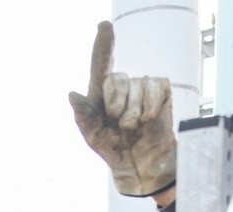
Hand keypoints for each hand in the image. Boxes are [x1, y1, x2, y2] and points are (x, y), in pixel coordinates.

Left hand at [67, 21, 176, 197]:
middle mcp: (121, 84)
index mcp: (100, 92)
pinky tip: (147, 120)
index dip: (103, 44)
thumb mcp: (92, 135)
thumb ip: (82, 115)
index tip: (104, 26)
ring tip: (133, 127)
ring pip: (136, 85)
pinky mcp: (160, 90)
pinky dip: (149, 106)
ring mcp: (141, 85)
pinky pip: (155, 87)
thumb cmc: (112, 148)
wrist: (139, 164)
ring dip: (133, 112)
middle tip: (119, 125)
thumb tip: (72, 93)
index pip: (100, 63)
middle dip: (116, 105)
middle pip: (115, 80)